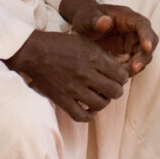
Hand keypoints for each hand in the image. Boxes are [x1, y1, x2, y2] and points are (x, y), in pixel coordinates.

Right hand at [4, 30, 129, 122]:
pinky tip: (89, 108)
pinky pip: (81, 116)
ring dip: (104, 101)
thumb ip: (106, 53)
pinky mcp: (62, 100)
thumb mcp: (86, 42)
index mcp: (93, 58)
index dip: (123, 78)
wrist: (34, 52)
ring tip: (100, 96)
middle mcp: (85, 74)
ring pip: (101, 104)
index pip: (120, 76)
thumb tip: (125, 61)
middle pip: (114, 92)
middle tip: (110, 87)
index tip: (117, 77)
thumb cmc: (61, 44)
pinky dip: (89, 115)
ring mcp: (73, 89)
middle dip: (116, 90)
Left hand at [59, 0, 156, 73]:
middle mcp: (134, 31)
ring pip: (144, 56)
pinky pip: (134, 64)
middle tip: (134, 68)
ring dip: (138, 66)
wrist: (83, 28)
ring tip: (124, 75)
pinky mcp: (128, 55)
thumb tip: (106, 22)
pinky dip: (129, 71)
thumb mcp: (87, 17)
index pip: (143, 25)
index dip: (147, 36)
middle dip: (144, 55)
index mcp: (127, 17)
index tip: (147, 47)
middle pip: (149, 42)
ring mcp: (132, 44)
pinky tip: (118, 77)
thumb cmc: (86, 19)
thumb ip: (94, 20)